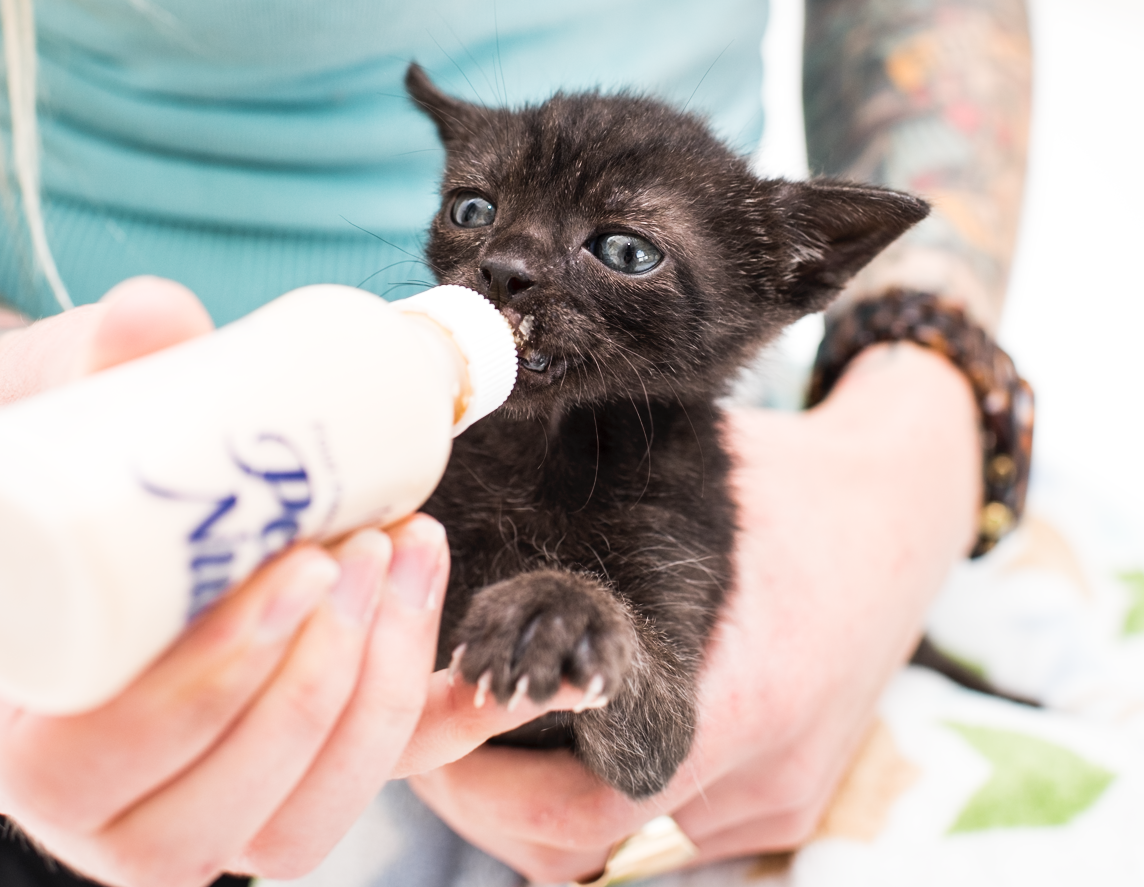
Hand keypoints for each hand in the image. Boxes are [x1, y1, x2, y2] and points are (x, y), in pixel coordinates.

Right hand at [0, 276, 581, 884]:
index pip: (64, 766)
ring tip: (404, 563)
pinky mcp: (249, 798)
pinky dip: (418, 745)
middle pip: (182, 828)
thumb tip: (155, 310)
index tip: (290, 570)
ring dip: (364, 710)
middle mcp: (62, 799)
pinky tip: (481, 679)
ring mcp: (159, 814)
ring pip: (272, 836)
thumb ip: (86, 358)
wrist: (63, 505)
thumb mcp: (35, 394)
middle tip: (364, 555)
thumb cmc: (34, 462)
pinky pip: (337, 809)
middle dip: (302, 695)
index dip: (190, 693)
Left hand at [405, 342, 982, 881]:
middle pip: (581, 845)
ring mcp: (780, 799)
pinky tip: (548, 740)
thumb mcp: (676, 484)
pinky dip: (596, 801)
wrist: (906, 504)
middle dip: (483, 802)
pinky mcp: (786, 801)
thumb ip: (573, 534)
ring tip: (472, 731)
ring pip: (618, 850)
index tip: (424, 720)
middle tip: (424, 730)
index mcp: (737, 697)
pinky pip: (665, 834)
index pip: (575, 807)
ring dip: (534, 809)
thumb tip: (446, 534)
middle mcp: (764, 772)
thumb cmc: (780, 482)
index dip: (476, 785)